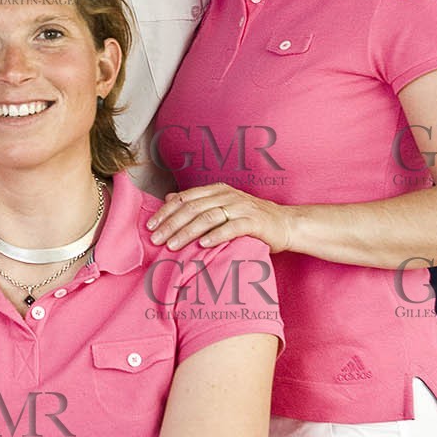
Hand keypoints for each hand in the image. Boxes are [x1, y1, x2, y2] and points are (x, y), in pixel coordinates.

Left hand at [148, 183, 291, 252]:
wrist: (285, 224)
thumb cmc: (249, 219)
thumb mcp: (221, 207)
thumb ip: (197, 203)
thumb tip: (169, 198)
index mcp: (216, 190)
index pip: (184, 198)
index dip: (166, 211)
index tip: (150, 226)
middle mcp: (227, 195)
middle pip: (192, 208)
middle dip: (171, 224)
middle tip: (156, 239)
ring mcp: (241, 207)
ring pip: (208, 217)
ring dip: (188, 231)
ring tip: (173, 245)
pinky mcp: (254, 222)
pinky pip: (232, 228)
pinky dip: (216, 236)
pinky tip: (203, 245)